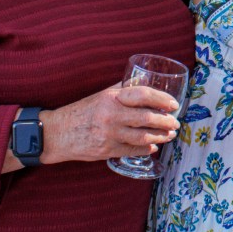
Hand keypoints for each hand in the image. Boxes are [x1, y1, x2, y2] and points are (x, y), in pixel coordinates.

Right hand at [40, 83, 180, 163]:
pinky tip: (153, 146)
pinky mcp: (106, 150)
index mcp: (112, 98)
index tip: (173, 104)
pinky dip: (146, 149)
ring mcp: (109, 134)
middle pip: (147, 118)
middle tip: (175, 123)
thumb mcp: (102, 95)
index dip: (162, 99)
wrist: (56, 133)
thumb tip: (144, 81)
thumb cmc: (81, 111)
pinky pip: (132, 150)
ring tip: (169, 135)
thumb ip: (123, 89)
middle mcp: (112, 115)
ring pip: (143, 136)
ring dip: (160, 136)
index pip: (144, 95)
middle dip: (166, 121)